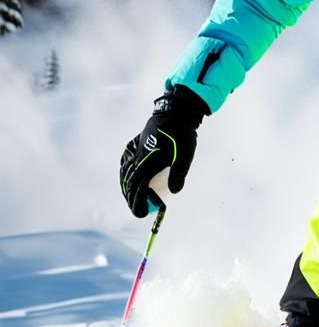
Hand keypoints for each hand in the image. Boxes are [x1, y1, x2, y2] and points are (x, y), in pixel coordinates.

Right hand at [119, 85, 207, 216]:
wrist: (174, 112)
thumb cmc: (182, 133)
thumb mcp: (185, 154)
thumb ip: (179, 173)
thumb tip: (174, 191)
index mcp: (148, 162)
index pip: (139, 188)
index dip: (138, 202)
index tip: (141, 214)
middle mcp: (137, 157)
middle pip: (130, 183)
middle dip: (132, 198)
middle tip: (137, 211)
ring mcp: (135, 149)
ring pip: (125, 172)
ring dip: (126, 187)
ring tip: (130, 198)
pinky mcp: (135, 143)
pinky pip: (125, 160)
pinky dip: (124, 170)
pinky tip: (126, 175)